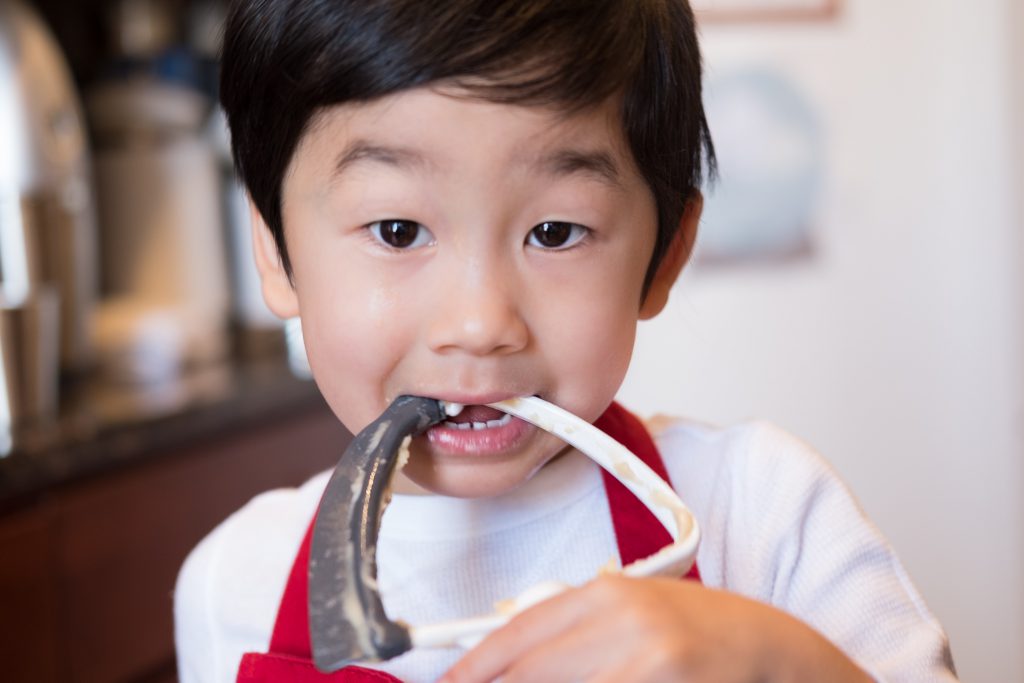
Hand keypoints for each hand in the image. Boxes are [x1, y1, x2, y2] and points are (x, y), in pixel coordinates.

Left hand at [440, 575, 871, 682]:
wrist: (771, 650)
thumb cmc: (701, 632)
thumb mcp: (633, 612)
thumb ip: (573, 629)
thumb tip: (503, 660)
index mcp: (607, 592)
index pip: (518, 634)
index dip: (474, 667)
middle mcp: (624, 621)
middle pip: (529, 671)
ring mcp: (648, 660)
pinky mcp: (665, 682)